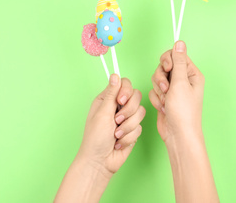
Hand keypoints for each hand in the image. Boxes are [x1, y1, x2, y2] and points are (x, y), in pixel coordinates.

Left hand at [55, 74, 144, 202]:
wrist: (100, 161)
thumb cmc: (95, 138)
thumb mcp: (102, 113)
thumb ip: (111, 94)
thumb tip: (115, 75)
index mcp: (107, 99)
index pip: (125, 84)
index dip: (126, 91)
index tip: (121, 101)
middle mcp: (117, 107)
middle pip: (136, 97)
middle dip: (128, 111)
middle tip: (116, 121)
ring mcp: (126, 118)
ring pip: (140, 113)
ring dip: (128, 127)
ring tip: (116, 135)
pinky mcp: (133, 130)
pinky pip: (140, 128)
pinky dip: (129, 137)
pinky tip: (119, 142)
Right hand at [149, 41, 218, 202]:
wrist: (177, 134)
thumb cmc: (183, 111)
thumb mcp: (180, 83)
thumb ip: (177, 62)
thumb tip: (180, 42)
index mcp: (191, 74)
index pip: (175, 55)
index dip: (168, 61)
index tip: (168, 70)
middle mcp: (182, 80)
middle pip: (163, 66)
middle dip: (161, 78)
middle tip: (166, 89)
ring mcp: (173, 90)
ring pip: (156, 78)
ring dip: (158, 90)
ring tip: (165, 101)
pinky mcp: (164, 98)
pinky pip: (153, 91)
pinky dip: (156, 99)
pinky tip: (163, 108)